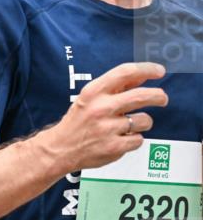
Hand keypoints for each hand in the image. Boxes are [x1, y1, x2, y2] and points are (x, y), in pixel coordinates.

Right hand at [41, 62, 167, 174]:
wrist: (58, 150)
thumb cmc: (76, 123)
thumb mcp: (89, 99)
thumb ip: (115, 88)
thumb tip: (141, 78)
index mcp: (93, 92)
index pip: (126, 72)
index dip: (147, 70)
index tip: (159, 71)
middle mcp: (100, 108)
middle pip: (142, 96)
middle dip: (158, 96)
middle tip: (162, 99)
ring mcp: (107, 129)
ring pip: (144, 120)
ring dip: (142, 123)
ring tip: (129, 126)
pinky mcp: (114, 147)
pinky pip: (138, 140)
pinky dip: (133, 140)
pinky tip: (120, 139)